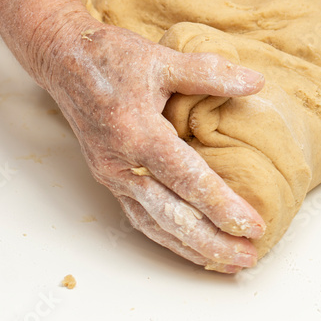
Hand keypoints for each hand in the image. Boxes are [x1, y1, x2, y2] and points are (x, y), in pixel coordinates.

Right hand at [37, 13, 266, 272]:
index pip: (188, 180)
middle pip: (172, 216)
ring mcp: (112, 176)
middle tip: (248, 257)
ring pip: (155, 225)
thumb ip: (210, 73)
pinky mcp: (109, 180)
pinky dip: (168, 238)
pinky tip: (192, 248)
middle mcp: (122, 163)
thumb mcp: (162, 58)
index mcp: (138, 132)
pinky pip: (141, 218)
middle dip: (212, 241)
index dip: (222, 206)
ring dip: (192, 248)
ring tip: (228, 262)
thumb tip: (257, 82)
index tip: (253, 226)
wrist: (63, 60)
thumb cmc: (111, 57)